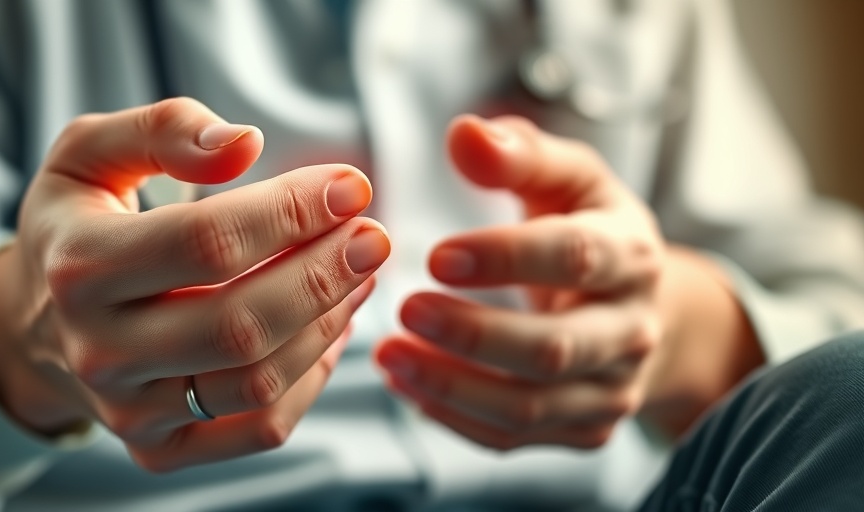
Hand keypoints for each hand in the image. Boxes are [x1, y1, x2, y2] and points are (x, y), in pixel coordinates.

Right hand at [0, 98, 389, 471]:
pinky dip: (312, 379)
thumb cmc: (77, 225)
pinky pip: (260, 429)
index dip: (291, 213)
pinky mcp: (159, 449)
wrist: (36, 322)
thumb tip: (245, 144)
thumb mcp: (88, 153)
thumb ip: (161, 130)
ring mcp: (128, 410)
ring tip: (361, 273)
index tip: (350, 188)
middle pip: (239, 323)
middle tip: (373, 236)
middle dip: (325, 275)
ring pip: (257, 381)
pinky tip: (331, 326)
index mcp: (79, 267)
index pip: (205, 243)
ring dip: (328, 323)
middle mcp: (98, 351)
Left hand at [376, 114, 685, 449]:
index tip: (436, 254)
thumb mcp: (568, 179)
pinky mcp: (584, 429)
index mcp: (631, 254)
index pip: (575, 257)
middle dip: (474, 334)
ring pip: (529, 404)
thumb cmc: (589, 228)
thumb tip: (463, 133)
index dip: (505, 258)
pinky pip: (513, 437)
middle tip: (405, 310)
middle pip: (554, 347)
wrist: (639, 309)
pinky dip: (453, 416)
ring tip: (387, 355)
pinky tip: (407, 383)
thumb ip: (520, 154)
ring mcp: (611, 390)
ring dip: (451, 385)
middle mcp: (631, 330)